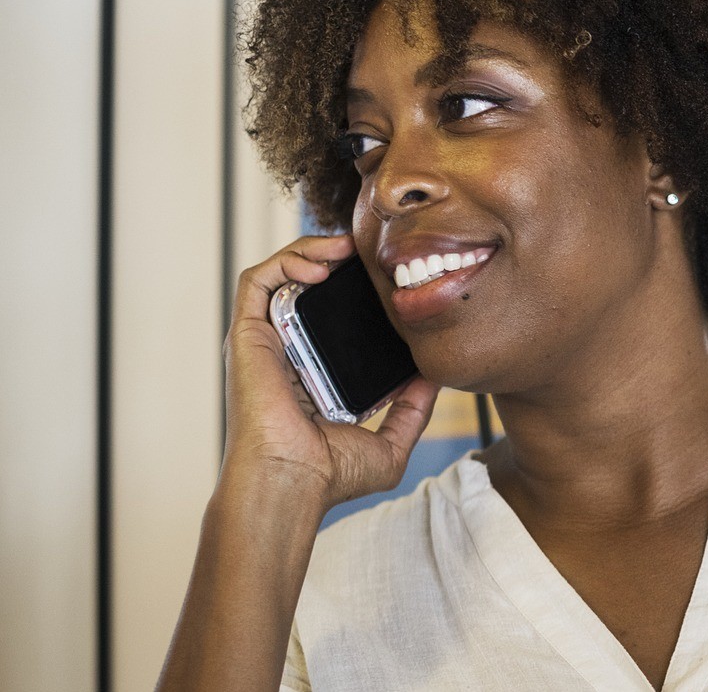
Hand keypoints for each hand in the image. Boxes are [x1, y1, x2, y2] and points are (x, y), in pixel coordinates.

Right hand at [221, 234, 438, 510]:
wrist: (293, 484)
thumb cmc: (330, 476)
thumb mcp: (391, 443)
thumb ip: (414, 410)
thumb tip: (437, 377)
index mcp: (313, 370)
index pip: (332, 314)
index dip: (355, 287)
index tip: (387, 275)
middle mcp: (286, 350)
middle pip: (307, 286)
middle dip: (336, 258)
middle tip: (370, 249)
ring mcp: (265, 341)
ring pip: (281, 274)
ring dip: (311, 249)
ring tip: (346, 246)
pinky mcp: (246, 336)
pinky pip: (257, 282)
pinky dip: (286, 262)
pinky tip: (320, 264)